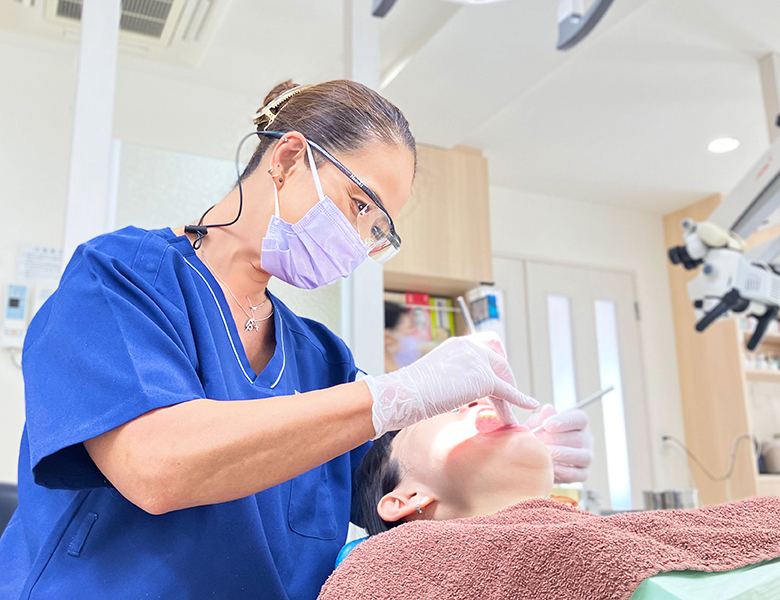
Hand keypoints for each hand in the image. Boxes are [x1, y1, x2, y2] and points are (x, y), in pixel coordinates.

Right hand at [363, 332, 538, 438]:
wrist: (404, 394)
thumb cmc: (411, 392)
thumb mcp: (435, 376)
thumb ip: (453, 376)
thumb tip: (460, 392)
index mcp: (458, 343)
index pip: (488, 345)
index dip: (497, 362)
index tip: (498, 378)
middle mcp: (470, 346)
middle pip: (500, 361)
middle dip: (507, 380)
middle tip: (507, 399)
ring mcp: (477, 360)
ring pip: (503, 378)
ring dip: (509, 396)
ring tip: (510, 414)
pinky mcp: (483, 379)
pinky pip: (507, 391)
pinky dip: (519, 399)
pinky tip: (527, 406)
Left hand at [524, 405, 592, 483]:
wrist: (536, 455)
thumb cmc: (541, 434)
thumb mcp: (538, 423)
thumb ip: (543, 417)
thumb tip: (547, 409)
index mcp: (578, 422)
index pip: (579, 419)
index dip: (564, 421)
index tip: (547, 424)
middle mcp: (586, 439)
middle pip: (579, 438)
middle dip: (557, 440)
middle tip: (540, 440)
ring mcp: (586, 457)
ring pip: (583, 456)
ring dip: (562, 455)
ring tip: (545, 452)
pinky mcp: (583, 473)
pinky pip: (578, 474)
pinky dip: (565, 472)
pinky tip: (551, 467)